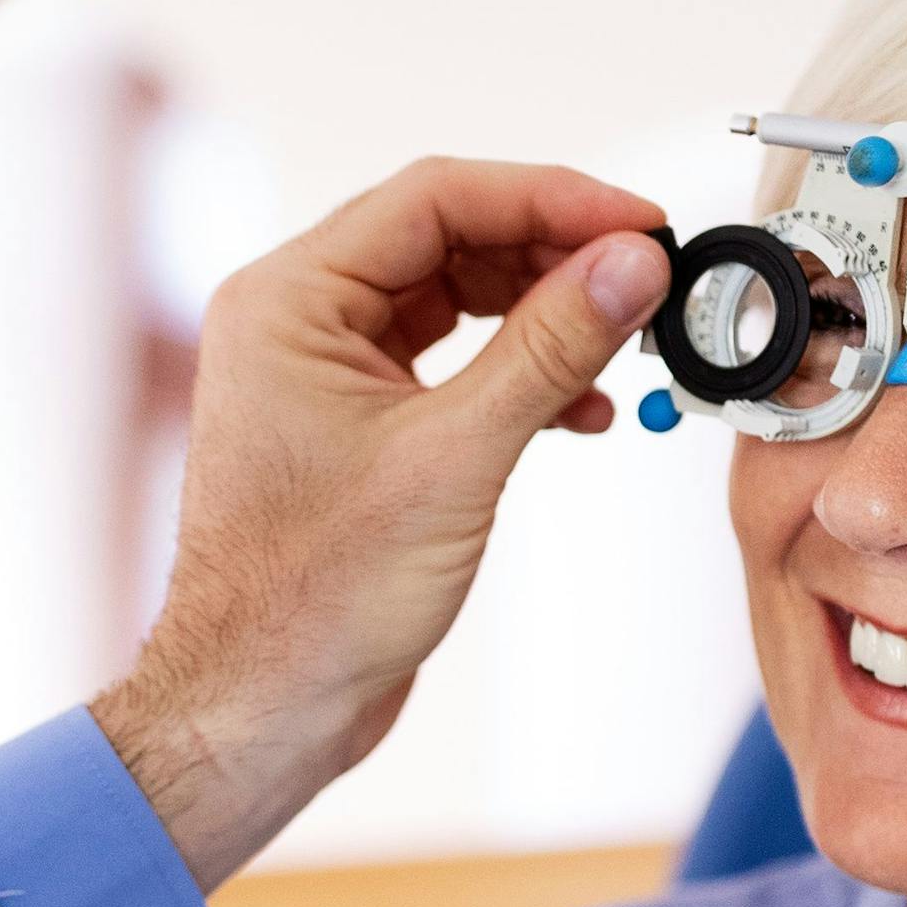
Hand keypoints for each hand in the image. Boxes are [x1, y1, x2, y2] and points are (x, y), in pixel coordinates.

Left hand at [93, 159, 668, 890]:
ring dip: (543, 317)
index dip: (550, 199)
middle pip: (447, 239)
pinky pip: (449, 366)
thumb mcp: (455, 458)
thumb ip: (549, 348)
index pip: (435, 199)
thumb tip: (629, 262)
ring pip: (454, 302)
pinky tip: (582, 411)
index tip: (639, 223)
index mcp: (288, 300)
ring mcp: (324, 375)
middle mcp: (297, 322)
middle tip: (645, 277)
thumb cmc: (313, 599)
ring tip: (624, 342)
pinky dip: (517, 376)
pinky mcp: (357, 429)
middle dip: (553, 255)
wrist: (261, 708)